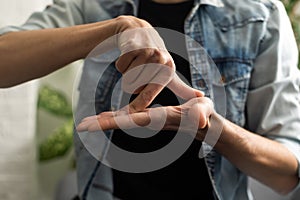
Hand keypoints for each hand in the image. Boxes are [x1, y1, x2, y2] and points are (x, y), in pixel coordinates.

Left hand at [77, 97, 214, 140]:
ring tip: (87, 122)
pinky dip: (114, 117)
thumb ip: (202, 116)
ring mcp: (148, 119)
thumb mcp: (204, 112)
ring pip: (122, 120)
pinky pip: (127, 116)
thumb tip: (200, 121)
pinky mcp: (149, 116)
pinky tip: (105, 116)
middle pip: (122, 123)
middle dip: (102, 124)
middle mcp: (149, 120)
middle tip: (81, 126)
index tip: (98, 123)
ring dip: (104, 121)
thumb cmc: (203, 116)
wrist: (202, 123)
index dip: (115, 121)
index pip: (133, 120)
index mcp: (158, 118)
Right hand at [114, 16, 202, 111]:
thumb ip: (182, 87)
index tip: (133, 112)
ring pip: (126, 78)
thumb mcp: (169, 72)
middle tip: (138, 72)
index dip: (140, 103)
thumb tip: (201, 95)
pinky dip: (121, 64)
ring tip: (135, 62)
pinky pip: (120, 67)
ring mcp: (146, 51)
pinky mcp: (133, 46)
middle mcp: (160, 60)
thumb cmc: (155, 57)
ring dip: (127, 73)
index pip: (150, 93)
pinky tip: (129, 55)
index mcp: (168, 70)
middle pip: (134, 88)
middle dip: (132, 84)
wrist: (140, 31)